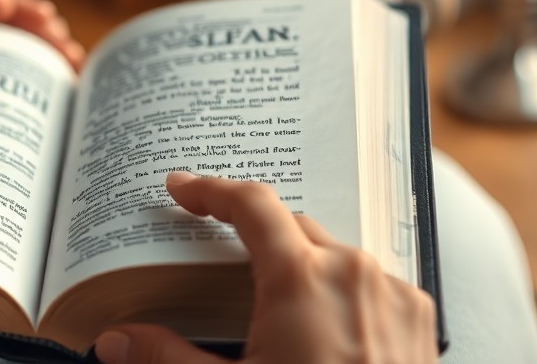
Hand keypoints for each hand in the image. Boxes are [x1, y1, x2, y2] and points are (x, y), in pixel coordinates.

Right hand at [93, 172, 436, 363]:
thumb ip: (167, 358)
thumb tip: (117, 342)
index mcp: (302, 279)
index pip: (250, 205)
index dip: (210, 190)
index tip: (181, 189)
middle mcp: (353, 272)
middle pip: (291, 226)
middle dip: (252, 231)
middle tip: (216, 248)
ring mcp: (393, 293)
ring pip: (335, 252)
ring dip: (299, 260)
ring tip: (269, 291)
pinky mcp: (419, 318)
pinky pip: (371, 281)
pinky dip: (339, 287)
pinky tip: (320, 320)